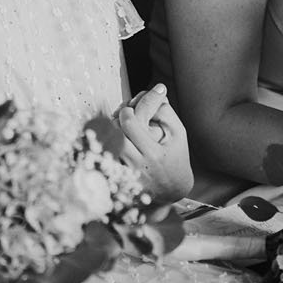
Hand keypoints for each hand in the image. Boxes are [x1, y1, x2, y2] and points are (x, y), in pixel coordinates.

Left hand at [104, 84, 193, 203]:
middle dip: (116, 119)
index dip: (127, 108)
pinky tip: (113, 141)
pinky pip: (104, 160)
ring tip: (118, 128)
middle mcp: (138, 165)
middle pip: (113, 134)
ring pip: (106, 146)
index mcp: (154, 153)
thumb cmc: (176, 156)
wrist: (174, 190)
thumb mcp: (178, 134)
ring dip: (110, 132)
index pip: (129, 123)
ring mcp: (127, 175)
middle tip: (123, 116)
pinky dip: (105, 147)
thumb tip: (154, 92)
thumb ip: (166, 112)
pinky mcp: (119, 180)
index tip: (131, 105)